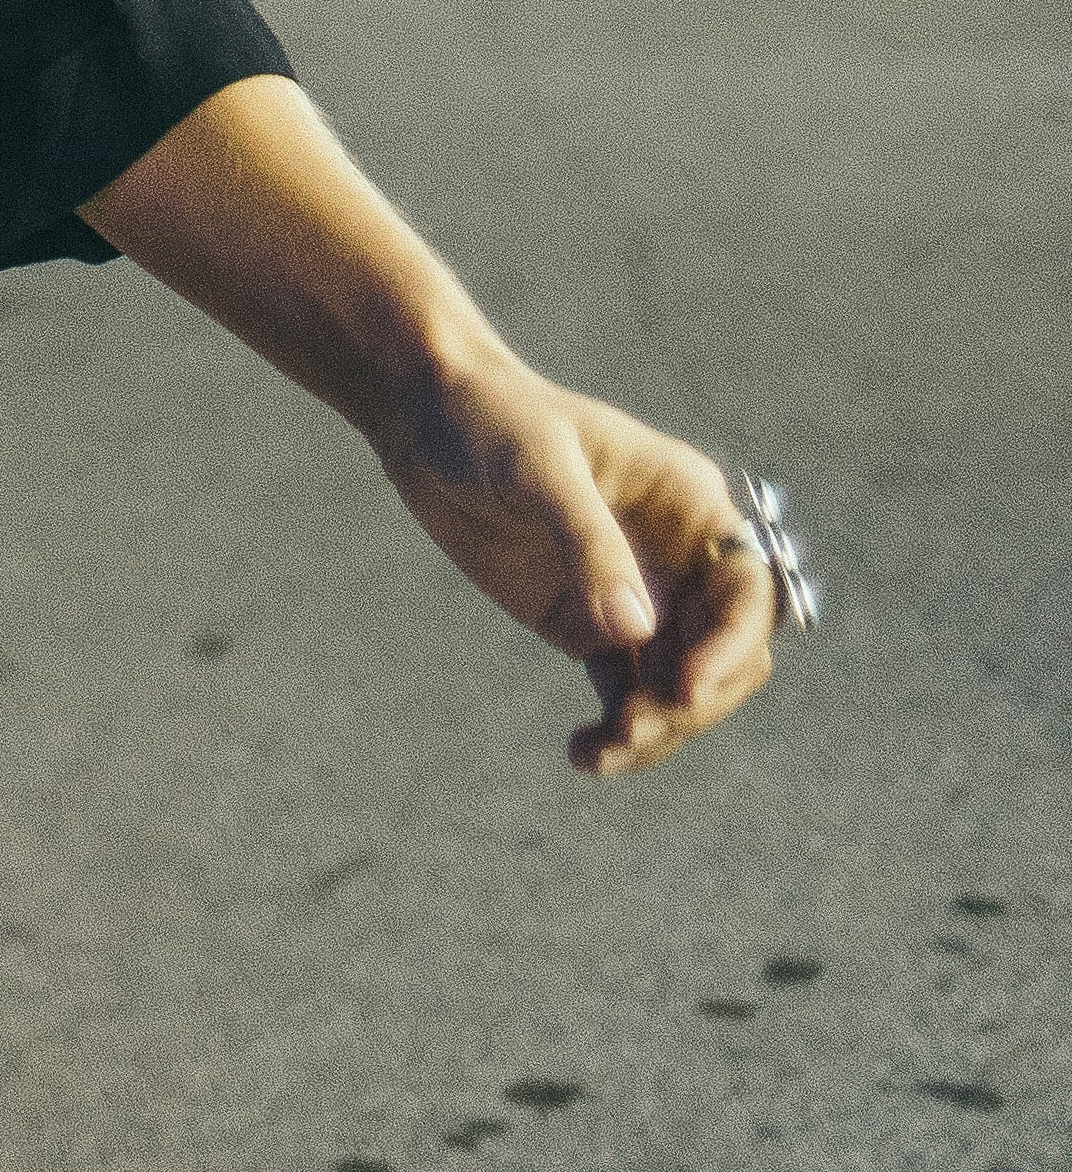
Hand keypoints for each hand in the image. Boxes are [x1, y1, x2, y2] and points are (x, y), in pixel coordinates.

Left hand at [375, 353, 780, 775]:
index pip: (747, 590)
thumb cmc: (490, 418)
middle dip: (691, 700)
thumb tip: (635, 632)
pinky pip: (629, 694)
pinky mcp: (592, 625)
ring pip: (680, 687)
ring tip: (600, 752)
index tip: (685, 690)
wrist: (424, 419)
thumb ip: (587, 544)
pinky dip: (619, 731)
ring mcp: (637, 596)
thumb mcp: (538, 468)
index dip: (731, 646)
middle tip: (632, 727)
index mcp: (688, 502)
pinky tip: (583, 753)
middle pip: (725, 653)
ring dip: (656, 729)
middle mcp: (678, 556)